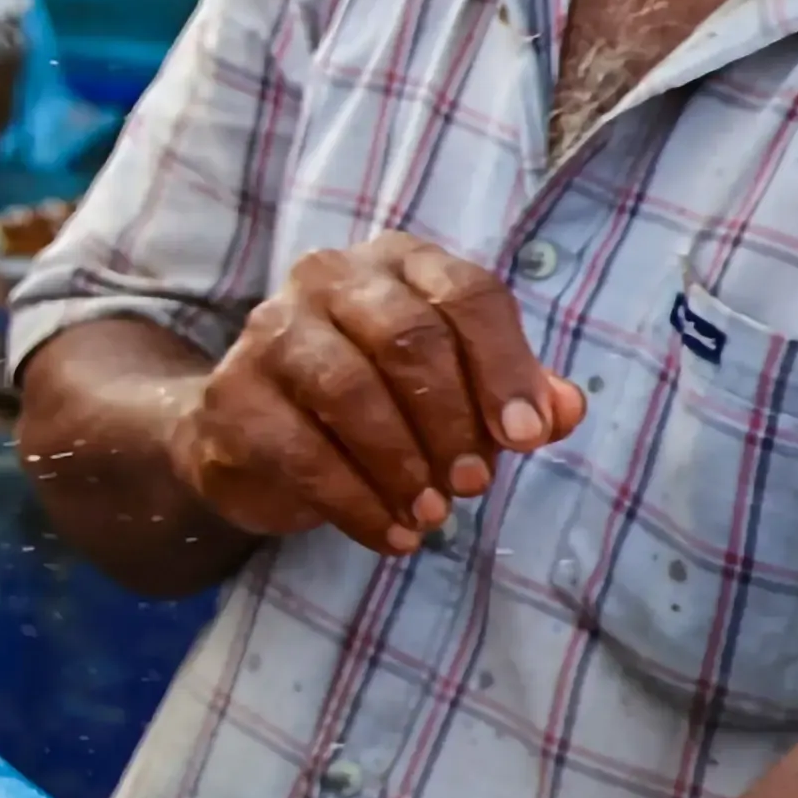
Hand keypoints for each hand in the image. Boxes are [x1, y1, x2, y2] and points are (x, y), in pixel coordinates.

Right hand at [165, 235, 591, 560]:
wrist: (251, 434)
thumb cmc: (375, 399)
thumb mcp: (456, 391)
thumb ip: (514, 394)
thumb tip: (565, 410)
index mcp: (398, 263)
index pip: (465, 295)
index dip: (504, 367)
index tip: (527, 437)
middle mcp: (329, 278)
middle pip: (407, 337)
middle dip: (452, 420)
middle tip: (475, 485)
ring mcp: (270, 331)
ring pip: (350, 390)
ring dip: (403, 464)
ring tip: (433, 514)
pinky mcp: (232, 395)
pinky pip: (301, 450)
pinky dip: (356, 502)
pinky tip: (392, 534)